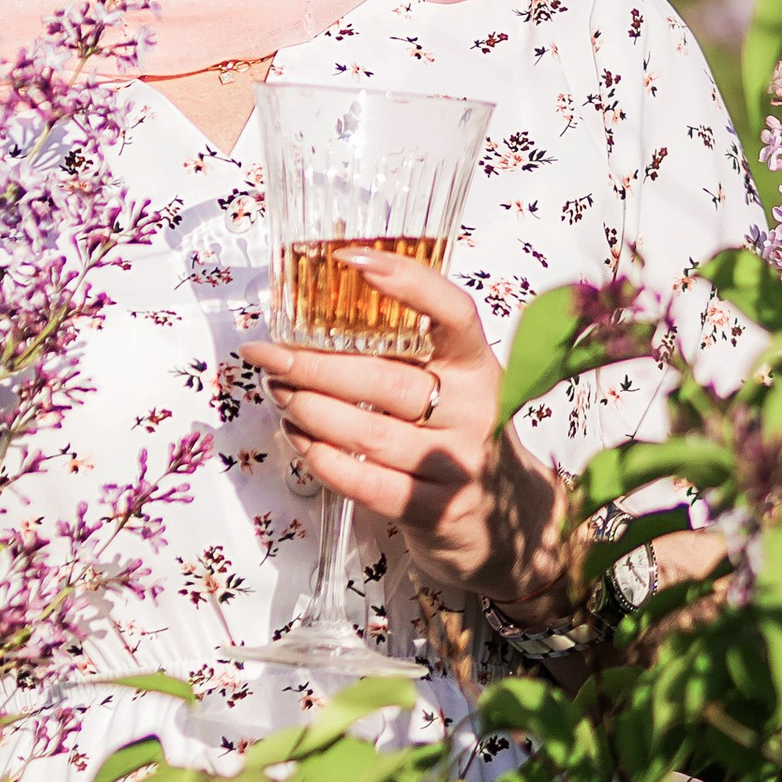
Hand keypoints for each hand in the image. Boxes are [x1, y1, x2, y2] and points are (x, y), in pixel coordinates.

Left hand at [250, 253, 566, 614]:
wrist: (511, 521)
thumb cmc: (461, 436)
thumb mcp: (455, 385)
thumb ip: (411, 352)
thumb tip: (323, 310)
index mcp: (479, 366)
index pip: (453, 312)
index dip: (407, 282)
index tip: (350, 260)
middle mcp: (476, 411)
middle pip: (385, 380)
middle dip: (313, 366)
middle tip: (270, 356)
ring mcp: (460, 464)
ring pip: (367, 434)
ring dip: (309, 412)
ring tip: (279, 396)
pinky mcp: (438, 512)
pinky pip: (367, 483)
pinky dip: (323, 460)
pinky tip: (302, 441)